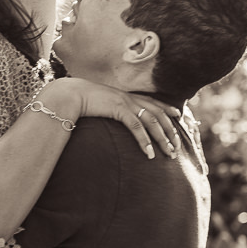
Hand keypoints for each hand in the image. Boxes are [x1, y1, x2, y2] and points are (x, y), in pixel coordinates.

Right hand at [44, 78, 180, 158]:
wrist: (68, 94)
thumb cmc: (79, 100)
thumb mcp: (99, 103)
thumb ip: (108, 108)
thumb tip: (110, 115)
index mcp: (125, 96)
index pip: (152, 101)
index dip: (167, 108)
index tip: (178, 116)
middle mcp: (129, 98)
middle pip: (157, 114)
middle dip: (170, 131)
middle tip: (176, 147)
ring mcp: (125, 102)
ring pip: (152, 121)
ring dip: (162, 139)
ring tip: (168, 154)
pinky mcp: (118, 109)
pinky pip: (136, 127)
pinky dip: (144, 141)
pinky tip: (149, 153)